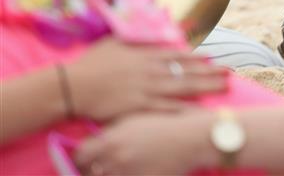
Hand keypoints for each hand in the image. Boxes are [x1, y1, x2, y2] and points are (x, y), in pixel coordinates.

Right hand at [67, 39, 227, 120]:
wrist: (72, 86)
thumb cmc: (90, 63)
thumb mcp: (115, 42)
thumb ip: (137, 38)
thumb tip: (155, 33)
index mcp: (146, 54)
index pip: (179, 54)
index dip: (198, 57)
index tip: (213, 58)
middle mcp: (152, 70)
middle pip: (188, 70)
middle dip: (211, 71)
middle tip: (230, 72)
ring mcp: (148, 88)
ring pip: (184, 87)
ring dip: (207, 86)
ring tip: (225, 86)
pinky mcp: (140, 107)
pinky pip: (168, 109)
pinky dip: (186, 110)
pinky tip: (201, 110)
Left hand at [75, 109, 214, 175]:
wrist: (193, 138)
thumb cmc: (165, 125)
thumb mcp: (135, 121)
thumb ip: (111, 132)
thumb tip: (94, 143)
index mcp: (111, 141)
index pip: (80, 156)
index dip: (81, 157)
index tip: (85, 158)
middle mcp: (115, 160)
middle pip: (89, 172)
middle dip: (91, 169)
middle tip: (99, 166)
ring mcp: (128, 174)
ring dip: (109, 173)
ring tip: (120, 167)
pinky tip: (133, 171)